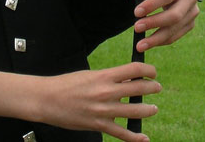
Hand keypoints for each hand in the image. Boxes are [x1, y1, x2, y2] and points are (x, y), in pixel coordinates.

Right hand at [37, 63, 159, 141]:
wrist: (47, 99)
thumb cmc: (67, 84)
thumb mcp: (89, 75)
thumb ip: (109, 78)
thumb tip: (127, 78)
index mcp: (104, 76)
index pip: (134, 69)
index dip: (148, 70)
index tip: (152, 72)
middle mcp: (106, 92)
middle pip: (139, 88)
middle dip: (152, 88)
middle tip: (157, 88)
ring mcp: (103, 110)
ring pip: (135, 111)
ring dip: (148, 110)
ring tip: (153, 108)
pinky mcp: (98, 125)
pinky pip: (122, 133)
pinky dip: (135, 137)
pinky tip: (144, 138)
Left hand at [129, 0, 200, 51]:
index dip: (152, 4)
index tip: (136, 12)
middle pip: (174, 15)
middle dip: (154, 23)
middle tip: (137, 28)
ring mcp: (193, 12)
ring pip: (175, 28)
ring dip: (156, 38)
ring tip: (141, 45)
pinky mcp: (191, 23)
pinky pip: (176, 35)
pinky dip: (162, 41)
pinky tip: (150, 43)